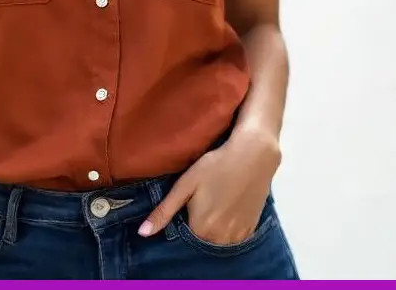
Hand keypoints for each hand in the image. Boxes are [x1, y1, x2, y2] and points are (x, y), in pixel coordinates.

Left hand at [138, 130, 280, 245]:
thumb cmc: (215, 165)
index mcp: (200, 229)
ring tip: (216, 201)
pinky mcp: (251, 231)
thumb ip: (164, 211)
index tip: (189, 201)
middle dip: (198, 223)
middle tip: (204, 198)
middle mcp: (219, 240)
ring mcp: (238, 237)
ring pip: (217, 239)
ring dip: (213, 227)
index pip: (183, 233)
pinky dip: (228, 227)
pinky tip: (229, 206)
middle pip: (201, 237)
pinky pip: (233, 237)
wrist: (253, 155)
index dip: (184, 216)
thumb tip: (142, 233)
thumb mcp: (185, 184)